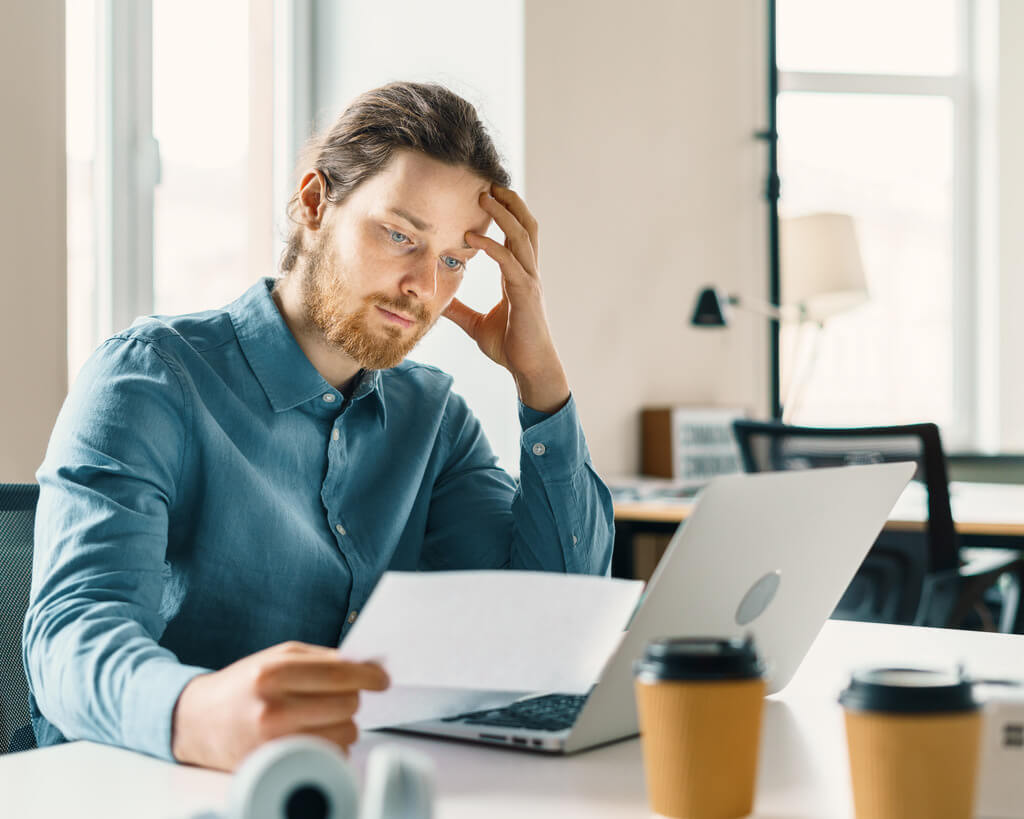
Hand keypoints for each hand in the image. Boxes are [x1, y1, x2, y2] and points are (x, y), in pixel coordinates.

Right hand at [171, 641, 389, 770]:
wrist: (195, 720)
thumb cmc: (244, 685)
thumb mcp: (278, 657)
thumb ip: (324, 659)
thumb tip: (370, 666)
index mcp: (274, 671)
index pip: (340, 673)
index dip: (368, 676)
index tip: (382, 679)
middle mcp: (273, 707)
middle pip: (347, 704)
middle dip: (351, 698)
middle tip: (338, 696)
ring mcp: (274, 742)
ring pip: (344, 733)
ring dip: (342, 724)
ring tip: (319, 717)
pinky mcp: (276, 767)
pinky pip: (329, 756)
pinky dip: (330, 746)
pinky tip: (310, 735)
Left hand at [443, 185, 570, 413]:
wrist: (529, 370)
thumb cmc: (510, 347)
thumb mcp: (477, 324)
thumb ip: (460, 310)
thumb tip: (438, 304)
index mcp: (519, 276)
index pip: (517, 235)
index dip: (507, 212)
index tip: (488, 194)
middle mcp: (528, 273)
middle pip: (526, 225)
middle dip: (510, 202)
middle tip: (489, 182)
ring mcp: (529, 281)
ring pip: (521, 236)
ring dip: (503, 213)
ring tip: (485, 195)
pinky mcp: (525, 294)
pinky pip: (509, 262)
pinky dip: (492, 246)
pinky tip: (471, 238)